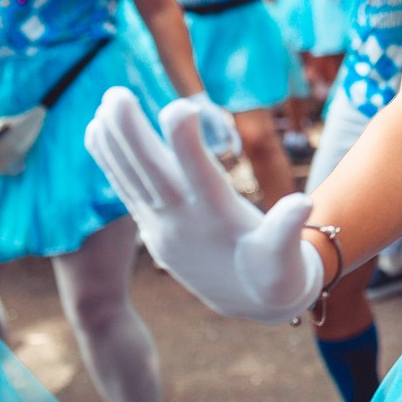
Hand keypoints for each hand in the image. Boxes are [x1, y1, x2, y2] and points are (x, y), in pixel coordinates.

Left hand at [85, 88, 322, 322]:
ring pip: (131, 179)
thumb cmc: (279, 273)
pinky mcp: (153, 231)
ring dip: (114, 142)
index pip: (199, 175)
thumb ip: (289, 230)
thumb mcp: (289, 257)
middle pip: (153, 173)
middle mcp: (184, 223)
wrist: (254, 307)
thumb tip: (304, 204)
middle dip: (133, 134)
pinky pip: (125, 190)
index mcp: (220, 221)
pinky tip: (97, 131)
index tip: (179, 106)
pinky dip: (110, 161)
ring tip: (104, 102)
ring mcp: (162, 227)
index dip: (188, 142)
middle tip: (117, 94)